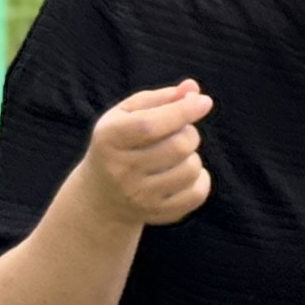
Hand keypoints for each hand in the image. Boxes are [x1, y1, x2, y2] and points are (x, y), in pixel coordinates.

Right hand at [76, 78, 213, 230]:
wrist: (100, 196)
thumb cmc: (120, 142)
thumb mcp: (128, 114)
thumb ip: (161, 98)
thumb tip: (193, 89)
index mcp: (109, 139)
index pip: (150, 126)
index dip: (182, 111)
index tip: (204, 102)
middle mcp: (120, 171)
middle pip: (178, 146)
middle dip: (189, 132)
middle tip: (179, 133)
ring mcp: (138, 197)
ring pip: (191, 169)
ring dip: (192, 156)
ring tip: (176, 156)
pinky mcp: (156, 214)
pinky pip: (198, 194)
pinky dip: (200, 179)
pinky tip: (185, 174)